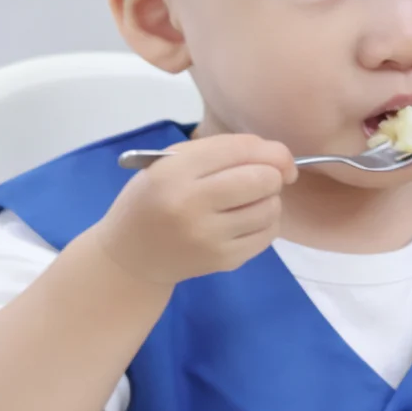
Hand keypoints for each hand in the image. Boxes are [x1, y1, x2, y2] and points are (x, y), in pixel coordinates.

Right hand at [94, 134, 297, 285]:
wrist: (132, 255)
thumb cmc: (153, 200)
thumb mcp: (168, 164)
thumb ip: (218, 152)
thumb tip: (279, 158)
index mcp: (174, 172)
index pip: (238, 150)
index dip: (270, 151)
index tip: (278, 159)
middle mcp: (191, 204)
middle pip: (261, 179)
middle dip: (273, 175)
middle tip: (265, 180)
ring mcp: (208, 236)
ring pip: (269, 208)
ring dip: (270, 200)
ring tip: (251, 201)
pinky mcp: (223, 260)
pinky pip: (267, 235)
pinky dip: (267, 223)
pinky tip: (249, 221)